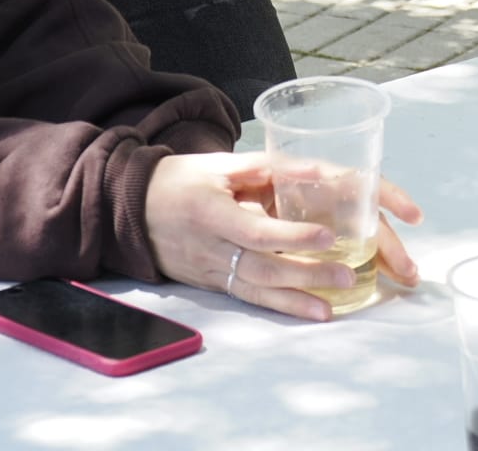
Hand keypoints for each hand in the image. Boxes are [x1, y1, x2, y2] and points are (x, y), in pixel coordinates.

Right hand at [144, 153, 422, 321]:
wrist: (132, 210)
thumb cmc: (178, 181)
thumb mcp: (216, 165)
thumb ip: (263, 168)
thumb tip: (312, 169)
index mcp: (211, 213)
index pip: (257, 230)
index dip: (292, 236)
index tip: (326, 236)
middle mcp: (211, 247)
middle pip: (262, 267)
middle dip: (305, 274)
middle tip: (345, 275)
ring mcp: (211, 270)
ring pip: (258, 290)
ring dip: (296, 300)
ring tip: (331, 307)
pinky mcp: (213, 282)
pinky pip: (249, 297)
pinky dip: (280, 306)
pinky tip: (308, 311)